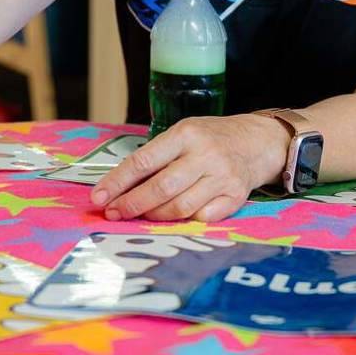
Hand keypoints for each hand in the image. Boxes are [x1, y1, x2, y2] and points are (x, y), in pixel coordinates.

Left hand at [90, 114, 287, 223]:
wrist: (257, 141)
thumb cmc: (210, 138)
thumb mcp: (183, 134)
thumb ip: (156, 156)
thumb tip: (118, 186)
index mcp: (186, 134)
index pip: (144, 161)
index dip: (117, 183)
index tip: (98, 198)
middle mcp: (205, 155)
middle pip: (161, 188)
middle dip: (132, 204)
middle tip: (114, 213)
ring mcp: (222, 177)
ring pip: (180, 207)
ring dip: (154, 215)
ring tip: (141, 214)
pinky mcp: (236, 197)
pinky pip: (202, 218)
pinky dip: (184, 220)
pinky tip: (174, 216)